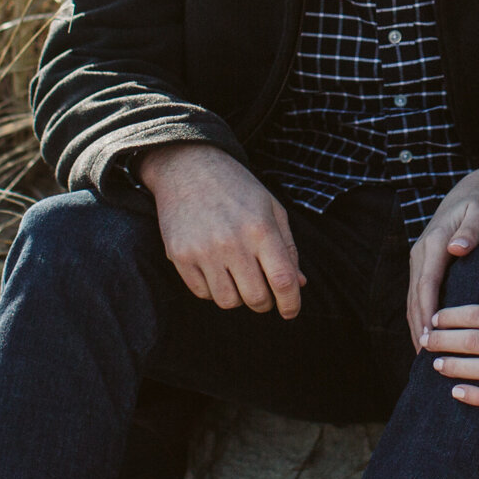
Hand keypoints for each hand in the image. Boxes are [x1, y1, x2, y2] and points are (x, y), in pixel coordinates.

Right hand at [138, 143, 304, 317]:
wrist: (188, 166)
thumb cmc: (236, 188)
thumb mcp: (271, 208)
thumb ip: (287, 248)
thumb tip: (298, 285)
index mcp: (260, 229)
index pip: (282, 280)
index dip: (291, 303)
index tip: (291, 311)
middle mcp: (232, 242)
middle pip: (256, 298)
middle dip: (264, 302)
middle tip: (262, 292)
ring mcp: (203, 251)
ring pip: (228, 302)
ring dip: (237, 296)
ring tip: (237, 276)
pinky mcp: (180, 256)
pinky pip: (202, 293)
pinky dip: (213, 289)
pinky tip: (215, 269)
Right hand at [407, 168, 478, 347]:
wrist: (475, 186)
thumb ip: (471, 231)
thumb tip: (456, 248)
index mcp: (435, 243)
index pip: (426, 285)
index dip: (426, 313)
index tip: (429, 339)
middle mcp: (422, 252)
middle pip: (415, 297)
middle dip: (417, 328)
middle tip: (424, 359)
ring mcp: (421, 258)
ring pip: (414, 298)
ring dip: (415, 325)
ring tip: (423, 356)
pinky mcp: (426, 262)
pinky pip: (419, 293)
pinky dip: (419, 315)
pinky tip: (426, 336)